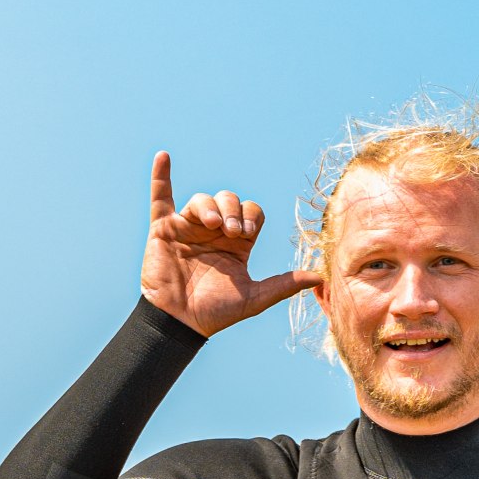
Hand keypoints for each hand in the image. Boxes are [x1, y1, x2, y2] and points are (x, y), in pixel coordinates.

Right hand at [140, 151, 318, 337]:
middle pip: (229, 201)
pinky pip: (160, 198)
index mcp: (236, 244)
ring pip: (202, 200)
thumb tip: (318, 277)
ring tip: (212, 225)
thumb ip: (283, 284)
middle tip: (231, 231)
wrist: (179, 322)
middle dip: (233, 210)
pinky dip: (161, 176)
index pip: (250, 213)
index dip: (250, 216)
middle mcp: (213, 232)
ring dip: (210, 207)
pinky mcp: (163, 229)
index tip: (246, 235)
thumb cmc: (215, 312)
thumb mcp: (254, 298)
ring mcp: (187, 228)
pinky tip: (164, 157)